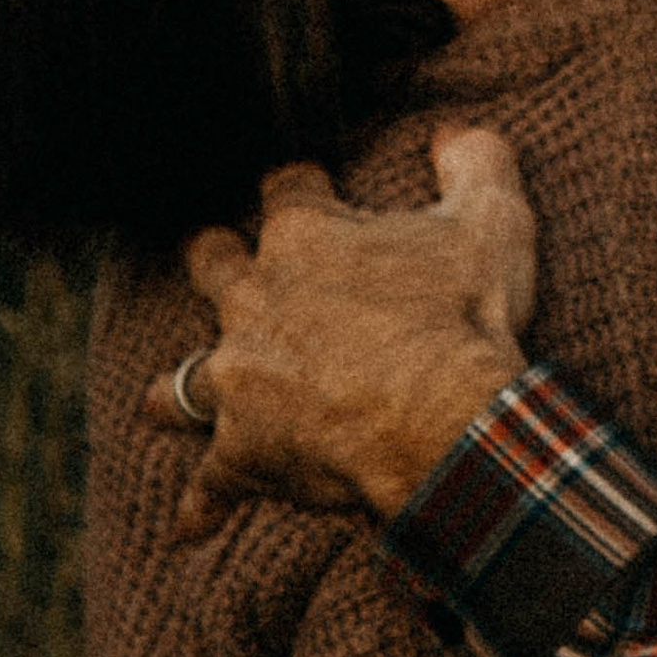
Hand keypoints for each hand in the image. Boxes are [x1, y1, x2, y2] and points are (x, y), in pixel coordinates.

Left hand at [146, 127, 536, 539]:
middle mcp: (254, 300)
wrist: (443, 422)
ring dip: (180, 385)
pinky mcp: (242, 450)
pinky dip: (203, 503)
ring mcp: (240, 379)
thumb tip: (455, 131)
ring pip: (184, 377)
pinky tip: (190, 525)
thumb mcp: (491, 220)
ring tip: (165, 397)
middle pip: (213, 266)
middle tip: (218, 258)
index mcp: (305, 237)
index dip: (299, 185)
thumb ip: (475, 160)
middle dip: (215, 260)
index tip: (309, 185)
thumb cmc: (463, 317)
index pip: (285, 189)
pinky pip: (211, 481)